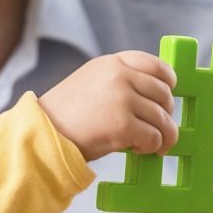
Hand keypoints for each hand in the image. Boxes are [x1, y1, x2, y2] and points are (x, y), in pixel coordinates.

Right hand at [39, 51, 178, 160]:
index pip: (155, 64)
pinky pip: (154, 137)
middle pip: (164, 93)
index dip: (168, 80)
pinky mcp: (123, 125)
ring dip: (161, 135)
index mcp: (112, 63)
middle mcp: (120, 76)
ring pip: (162, 118)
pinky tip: (137, 149)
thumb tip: (154, 97)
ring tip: (150, 145)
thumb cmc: (65, 114)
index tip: (170, 93)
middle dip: (165, 113)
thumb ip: (119, 80)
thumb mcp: (91, 81)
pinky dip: (151, 147)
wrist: (42, 133)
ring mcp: (122, 99)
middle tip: (159, 128)